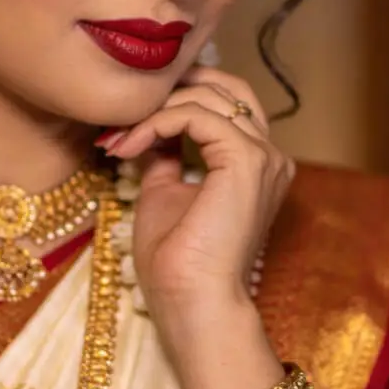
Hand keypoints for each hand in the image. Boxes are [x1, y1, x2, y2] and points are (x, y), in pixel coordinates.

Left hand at [102, 67, 294, 324]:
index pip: (226, 101)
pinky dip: (157, 122)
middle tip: (128, 106)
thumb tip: (147, 126)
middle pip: (228, 87)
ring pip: (208, 98)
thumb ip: (164, 154)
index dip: (176, 98)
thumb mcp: (164, 191)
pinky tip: (130, 144)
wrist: (192, 303)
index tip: (127, 122)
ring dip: (156, 110)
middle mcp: (268, 155)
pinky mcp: (246, 160)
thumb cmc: (178, 262)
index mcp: (255, 163)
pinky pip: (196, 115)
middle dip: (174, 85)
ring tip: (120, 136)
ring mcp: (263, 156)